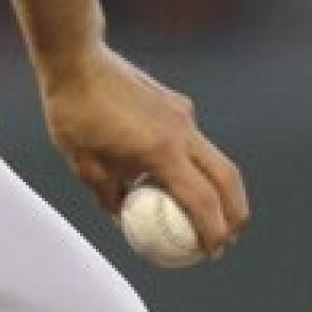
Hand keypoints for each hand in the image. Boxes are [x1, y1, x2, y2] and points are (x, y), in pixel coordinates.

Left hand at [39, 42, 249, 256]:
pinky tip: (169, 169)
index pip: (203, 202)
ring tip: (206, 210)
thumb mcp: (86, 167)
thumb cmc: (75, 113)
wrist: (75, 58)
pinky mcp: (175, 101)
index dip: (214, 233)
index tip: (212, 253)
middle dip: (235, 213)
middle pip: (228, 179)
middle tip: (227, 236)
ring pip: (215, 157)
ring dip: (218, 187)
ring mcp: (182, 112)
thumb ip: (111, 199)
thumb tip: (125, 221)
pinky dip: (193, 161)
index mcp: (162, 152)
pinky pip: (193, 138)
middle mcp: (182, 131)